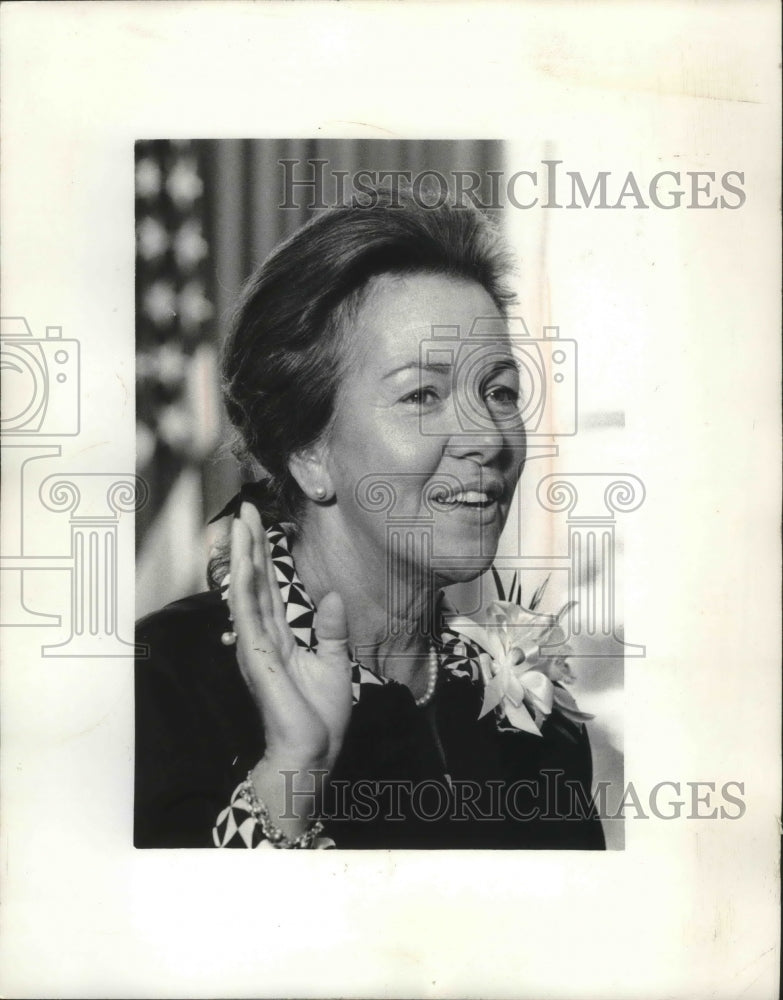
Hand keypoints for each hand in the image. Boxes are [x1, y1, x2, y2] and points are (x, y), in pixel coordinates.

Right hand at [229, 502, 352, 772]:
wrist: (312, 750)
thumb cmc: (320, 715)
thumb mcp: (335, 662)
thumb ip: (332, 630)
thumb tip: (334, 596)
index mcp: (282, 637)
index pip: (271, 588)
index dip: (266, 557)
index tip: (261, 526)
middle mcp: (264, 636)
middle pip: (255, 581)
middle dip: (249, 545)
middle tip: (244, 510)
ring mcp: (256, 644)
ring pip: (246, 590)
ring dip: (243, 555)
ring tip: (239, 523)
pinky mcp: (256, 655)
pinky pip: (247, 614)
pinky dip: (244, 585)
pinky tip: (243, 562)